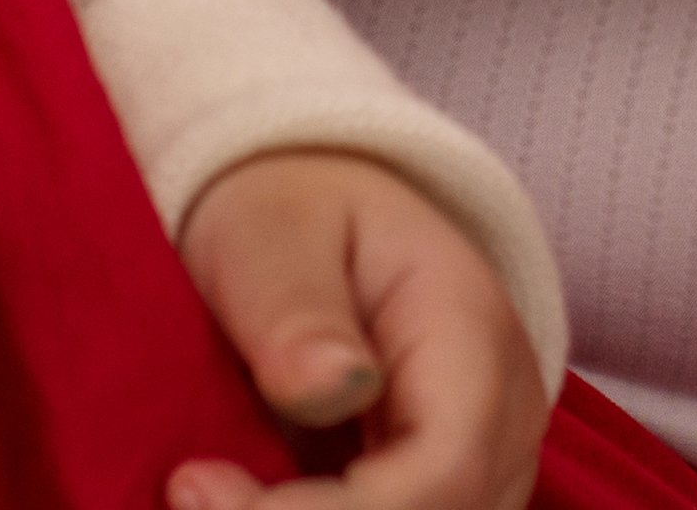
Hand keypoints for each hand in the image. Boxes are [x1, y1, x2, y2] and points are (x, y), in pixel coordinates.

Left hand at [171, 142, 544, 509]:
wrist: (313, 215)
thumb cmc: (288, 217)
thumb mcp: (270, 236)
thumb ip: (299, 311)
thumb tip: (332, 388)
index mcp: (472, 332)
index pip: (441, 469)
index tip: (198, 485)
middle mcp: (504, 413)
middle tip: (192, 488)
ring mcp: (487, 463)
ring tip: (217, 487)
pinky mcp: (446, 494)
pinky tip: (250, 498)